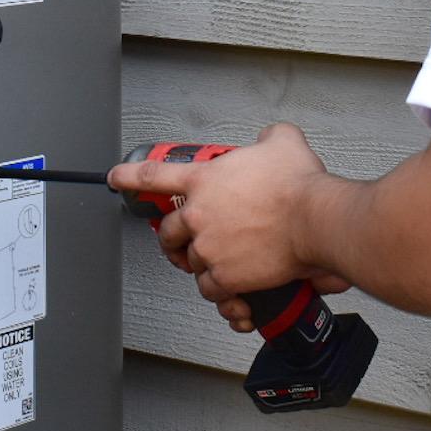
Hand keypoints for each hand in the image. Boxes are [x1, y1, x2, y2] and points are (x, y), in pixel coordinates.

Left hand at [107, 123, 349, 331]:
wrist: (314, 219)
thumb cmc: (299, 186)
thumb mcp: (282, 142)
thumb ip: (268, 137)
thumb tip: (270, 139)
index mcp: (204, 181)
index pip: (153, 176)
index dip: (128, 177)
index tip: (115, 178)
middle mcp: (200, 216)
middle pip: (168, 232)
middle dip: (170, 240)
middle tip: (177, 243)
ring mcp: (209, 248)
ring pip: (190, 263)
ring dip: (199, 265)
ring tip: (211, 266)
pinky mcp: (225, 276)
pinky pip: (210, 290)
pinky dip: (218, 292)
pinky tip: (227, 291)